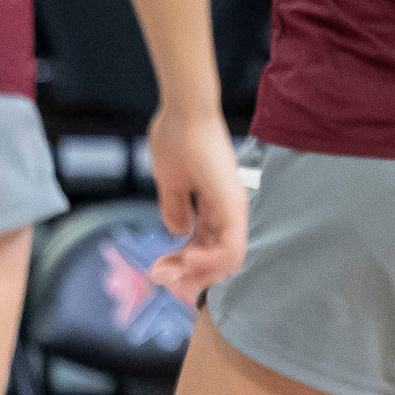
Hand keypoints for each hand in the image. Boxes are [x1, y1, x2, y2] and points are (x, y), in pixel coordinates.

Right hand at [145, 104, 247, 302]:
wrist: (184, 114)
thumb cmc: (176, 141)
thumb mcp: (172, 183)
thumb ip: (175, 208)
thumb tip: (178, 232)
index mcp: (214, 206)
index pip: (206, 248)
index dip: (184, 266)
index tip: (161, 271)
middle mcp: (228, 210)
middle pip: (219, 260)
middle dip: (190, 277)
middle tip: (165, 280)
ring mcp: (233, 208)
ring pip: (227, 261)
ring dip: (197, 273)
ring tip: (171, 269)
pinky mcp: (232, 204)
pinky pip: (230, 248)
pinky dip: (207, 263)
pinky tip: (184, 259)